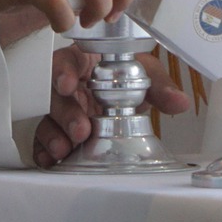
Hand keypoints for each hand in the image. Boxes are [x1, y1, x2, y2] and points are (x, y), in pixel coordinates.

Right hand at [31, 45, 193, 167]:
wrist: (122, 97)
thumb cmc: (124, 78)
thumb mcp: (144, 75)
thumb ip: (159, 87)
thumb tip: (179, 102)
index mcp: (82, 62)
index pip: (65, 62)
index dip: (62, 72)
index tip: (67, 85)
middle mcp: (66, 86)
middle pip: (54, 95)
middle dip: (65, 113)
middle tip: (81, 130)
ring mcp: (59, 110)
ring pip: (46, 119)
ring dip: (52, 135)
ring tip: (64, 149)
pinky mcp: (56, 131)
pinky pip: (42, 140)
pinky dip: (44, 151)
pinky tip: (50, 160)